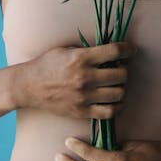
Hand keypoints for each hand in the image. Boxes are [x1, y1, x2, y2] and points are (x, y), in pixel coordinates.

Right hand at [13, 42, 136, 117]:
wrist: (28, 86)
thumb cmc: (48, 64)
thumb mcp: (67, 49)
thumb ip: (88, 50)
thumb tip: (110, 51)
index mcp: (82, 58)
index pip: (115, 51)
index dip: (128, 49)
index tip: (131, 50)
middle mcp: (85, 77)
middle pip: (121, 74)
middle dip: (125, 70)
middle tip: (121, 69)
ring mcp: (84, 96)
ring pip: (119, 94)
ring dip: (122, 88)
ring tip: (117, 84)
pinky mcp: (82, 111)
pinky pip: (110, 112)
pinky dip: (117, 106)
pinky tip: (115, 100)